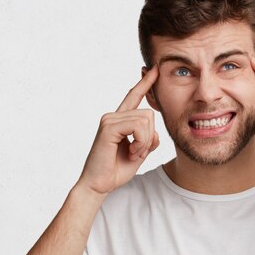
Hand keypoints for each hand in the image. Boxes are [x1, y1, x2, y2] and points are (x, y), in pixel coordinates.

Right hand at [76, 66, 159, 195]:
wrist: (99, 185)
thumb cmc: (116, 170)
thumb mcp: (139, 152)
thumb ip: (148, 139)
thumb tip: (155, 131)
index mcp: (120, 120)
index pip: (134, 96)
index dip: (145, 83)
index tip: (153, 69)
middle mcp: (113, 116)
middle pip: (149, 113)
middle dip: (150, 137)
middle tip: (137, 153)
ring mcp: (109, 119)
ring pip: (146, 120)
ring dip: (145, 142)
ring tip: (132, 153)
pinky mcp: (109, 127)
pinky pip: (138, 127)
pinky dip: (140, 142)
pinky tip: (130, 152)